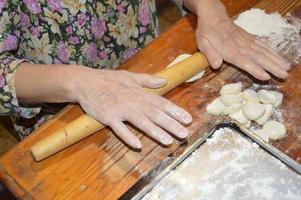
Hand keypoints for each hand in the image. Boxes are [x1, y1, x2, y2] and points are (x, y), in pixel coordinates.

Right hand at [76, 69, 191, 147]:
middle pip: (154, 114)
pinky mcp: (108, 117)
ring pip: (140, 121)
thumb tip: (164, 81)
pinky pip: (119, 128)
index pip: (160, 102)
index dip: (175, 111)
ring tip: (167, 141)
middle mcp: (133, 101)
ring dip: (154, 131)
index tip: (187, 119)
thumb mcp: (130, 76)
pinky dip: (128, 136)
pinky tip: (137, 145)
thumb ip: (148, 80)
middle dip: (170, 124)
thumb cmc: (109, 79)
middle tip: (183, 134)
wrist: (85, 81)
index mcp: (139, 93)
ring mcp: (120, 110)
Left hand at [196, 18, 289, 79]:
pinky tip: (278, 56)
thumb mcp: (203, 43)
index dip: (255, 69)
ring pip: (263, 50)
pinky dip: (272, 50)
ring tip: (286, 67)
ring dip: (275, 59)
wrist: (213, 16)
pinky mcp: (249, 37)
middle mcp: (240, 46)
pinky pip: (262, 44)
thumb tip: (216, 65)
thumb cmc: (207, 32)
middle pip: (258, 57)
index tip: (266, 76)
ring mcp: (246, 41)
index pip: (244, 61)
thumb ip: (210, 54)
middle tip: (284, 74)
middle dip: (272, 66)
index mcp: (229, 50)